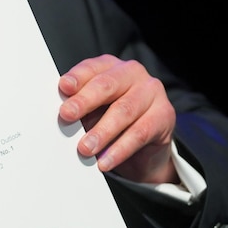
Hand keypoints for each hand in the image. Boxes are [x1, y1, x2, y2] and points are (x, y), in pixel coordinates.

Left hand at [57, 54, 177, 183]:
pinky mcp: (164, 115)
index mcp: (110, 66)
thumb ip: (79, 107)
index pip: (92, 68)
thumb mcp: (92, 111)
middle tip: (67, 115)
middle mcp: (132, 73)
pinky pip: (139, 133)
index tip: (63, 87)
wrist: (144, 148)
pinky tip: (105, 161)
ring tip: (84, 148)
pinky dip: (119, 149)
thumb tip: (62, 115)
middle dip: (85, 101)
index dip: (77, 77)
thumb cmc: (110, 120)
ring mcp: (152, 92)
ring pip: (123, 111)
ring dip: (101, 132)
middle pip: (107, 85)